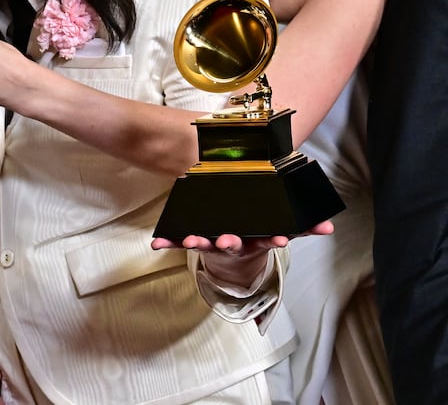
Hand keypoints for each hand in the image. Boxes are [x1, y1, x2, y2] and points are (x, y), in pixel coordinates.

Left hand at [150, 220, 333, 286]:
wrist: (232, 257)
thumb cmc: (255, 234)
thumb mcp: (277, 230)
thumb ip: (303, 227)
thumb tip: (329, 226)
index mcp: (257, 239)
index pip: (268, 240)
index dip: (275, 239)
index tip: (281, 239)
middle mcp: (236, 244)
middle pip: (234, 244)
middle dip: (230, 242)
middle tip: (227, 240)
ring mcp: (214, 245)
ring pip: (206, 245)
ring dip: (198, 243)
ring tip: (190, 242)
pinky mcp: (195, 242)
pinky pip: (178, 242)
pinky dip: (167, 242)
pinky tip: (155, 243)